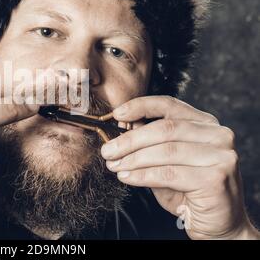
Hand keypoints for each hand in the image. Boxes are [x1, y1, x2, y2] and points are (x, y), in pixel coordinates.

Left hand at [101, 96, 259, 239]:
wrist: (217, 224)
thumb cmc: (188, 190)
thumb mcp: (165, 162)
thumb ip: (149, 143)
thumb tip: (122, 125)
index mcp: (205, 124)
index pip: (169, 105)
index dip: (140, 106)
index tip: (117, 114)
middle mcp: (217, 135)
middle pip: (165, 129)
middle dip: (130, 140)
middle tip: (108, 150)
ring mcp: (220, 156)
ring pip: (165, 151)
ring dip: (133, 159)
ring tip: (114, 166)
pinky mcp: (216, 179)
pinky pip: (168, 174)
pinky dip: (142, 175)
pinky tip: (127, 178)